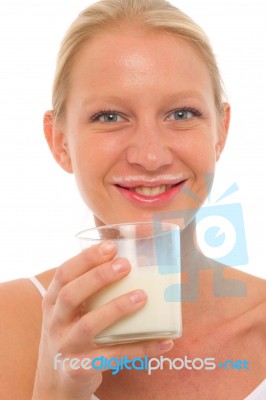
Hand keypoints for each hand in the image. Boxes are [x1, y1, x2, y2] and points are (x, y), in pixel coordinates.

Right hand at [32, 241, 173, 399]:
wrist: (56, 382)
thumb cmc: (72, 333)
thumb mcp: (71, 311)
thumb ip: (91, 290)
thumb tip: (140, 263)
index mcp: (53, 301)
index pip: (63, 274)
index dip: (85, 259)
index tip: (110, 246)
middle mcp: (55, 322)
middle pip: (71, 295)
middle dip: (98, 277)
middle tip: (125, 265)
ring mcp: (66, 347)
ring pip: (88, 326)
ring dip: (116, 308)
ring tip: (142, 296)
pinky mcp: (80, 368)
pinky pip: (113, 357)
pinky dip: (140, 349)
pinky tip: (163, 342)